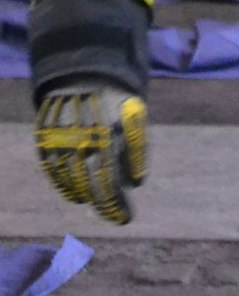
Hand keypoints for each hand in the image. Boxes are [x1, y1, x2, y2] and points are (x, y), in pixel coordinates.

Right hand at [35, 78, 148, 223]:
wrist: (81, 76)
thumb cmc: (116, 101)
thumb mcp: (136, 119)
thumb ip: (137, 151)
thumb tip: (135, 183)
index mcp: (109, 137)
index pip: (112, 183)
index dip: (118, 205)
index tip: (126, 219)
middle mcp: (82, 144)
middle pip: (92, 188)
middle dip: (106, 206)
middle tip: (117, 217)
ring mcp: (60, 144)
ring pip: (71, 183)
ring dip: (87, 197)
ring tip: (98, 202)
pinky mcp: (45, 143)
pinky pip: (53, 173)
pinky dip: (65, 186)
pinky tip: (76, 193)